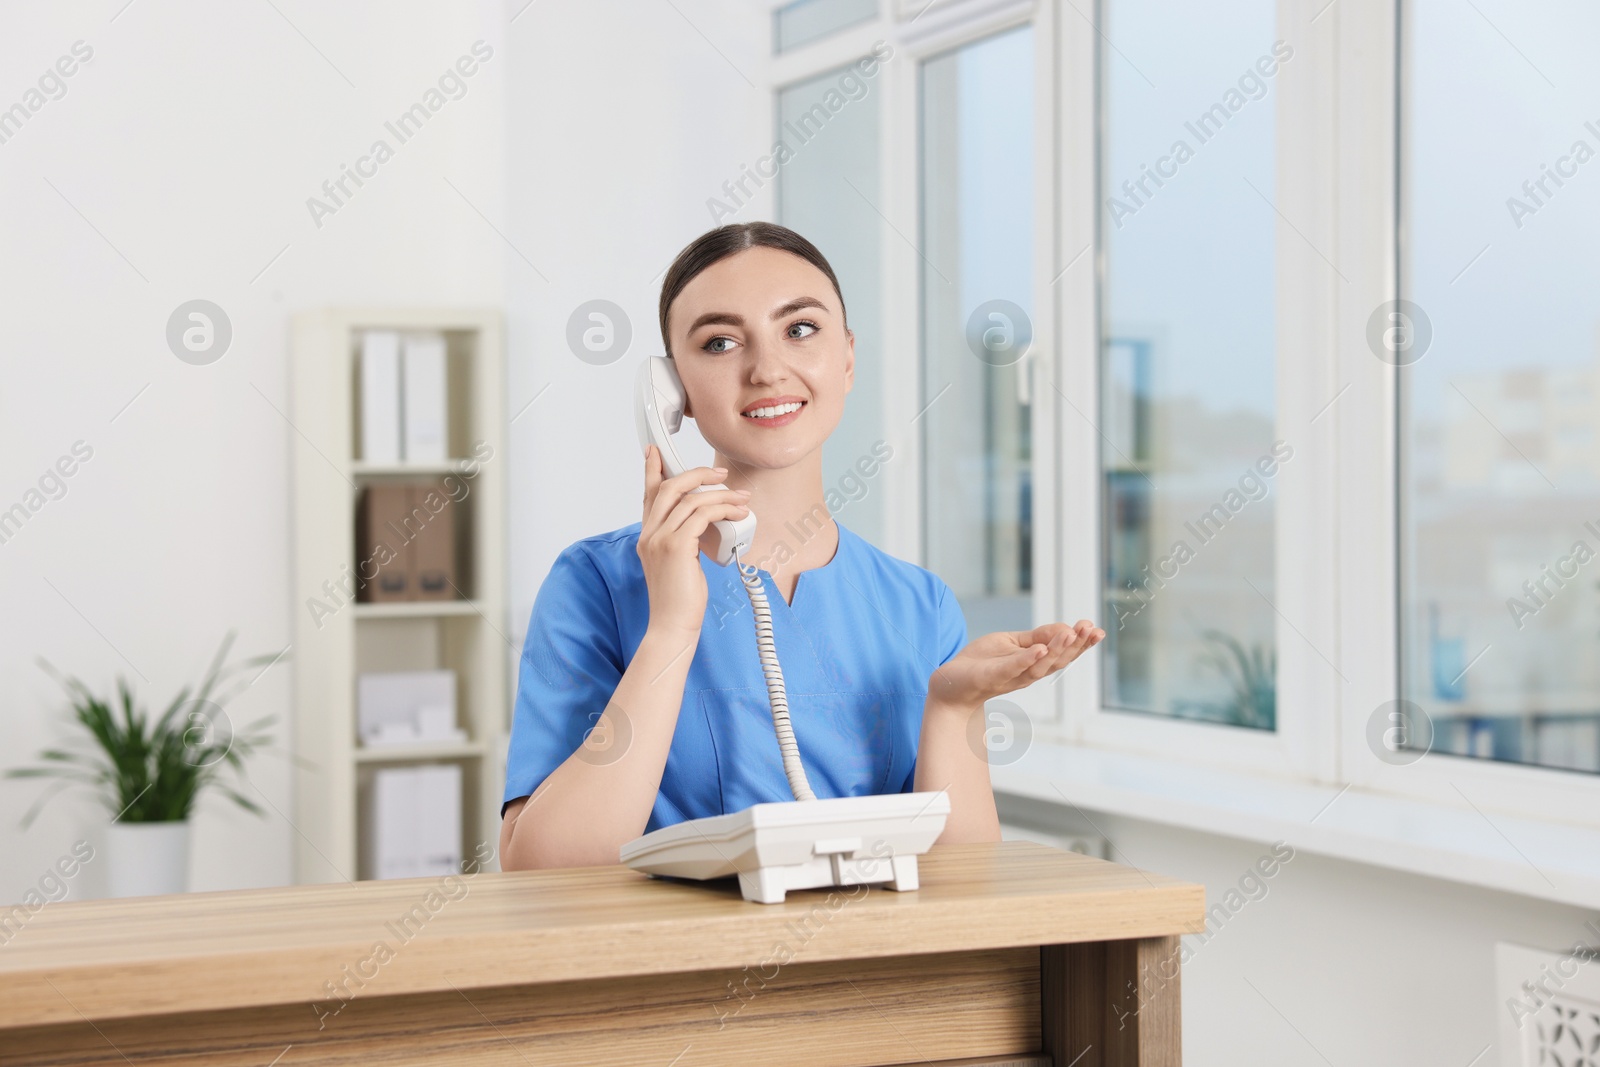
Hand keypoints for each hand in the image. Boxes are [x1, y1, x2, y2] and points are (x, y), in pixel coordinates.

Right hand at [637, 445, 751, 638]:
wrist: (672, 626)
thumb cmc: (679, 600)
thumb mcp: (678, 563)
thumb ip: (682, 540)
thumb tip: (705, 522)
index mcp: (647, 536)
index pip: (648, 495)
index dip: (652, 470)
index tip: (655, 451)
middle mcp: (649, 534)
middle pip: (669, 487)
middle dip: (697, 474)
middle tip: (721, 473)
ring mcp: (660, 539)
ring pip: (690, 499)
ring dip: (721, 494)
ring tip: (742, 499)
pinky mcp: (676, 547)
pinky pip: (702, 515)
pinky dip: (723, 509)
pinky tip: (738, 514)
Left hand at [928, 620, 1104, 707]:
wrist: (950, 683)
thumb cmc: (982, 662)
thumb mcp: (1012, 643)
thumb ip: (1036, 637)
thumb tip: (1065, 628)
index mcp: (1034, 664)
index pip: (1063, 654)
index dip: (1081, 643)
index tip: (1097, 630)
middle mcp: (1027, 673)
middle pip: (1058, 661)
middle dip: (1076, 646)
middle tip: (1092, 630)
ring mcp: (1010, 677)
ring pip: (1039, 666)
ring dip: (1056, 649)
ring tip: (1071, 633)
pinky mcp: (991, 677)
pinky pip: (1012, 669)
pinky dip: (1027, 660)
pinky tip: (1040, 650)